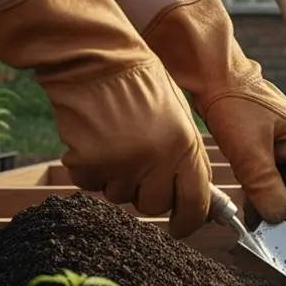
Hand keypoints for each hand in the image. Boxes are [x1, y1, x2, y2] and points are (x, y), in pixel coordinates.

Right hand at [0, 0, 212, 236]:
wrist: (97, 58)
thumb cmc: (141, 84)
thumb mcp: (179, 119)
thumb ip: (188, 158)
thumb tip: (198, 199)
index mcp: (185, 147)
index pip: (195, 204)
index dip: (188, 221)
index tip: (180, 226)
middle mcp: (156, 160)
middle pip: (153, 206)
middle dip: (147, 194)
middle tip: (140, 168)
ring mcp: (120, 163)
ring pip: (119, 197)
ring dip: (117, 179)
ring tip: (117, 142)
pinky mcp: (87, 162)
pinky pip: (90, 184)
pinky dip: (90, 169)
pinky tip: (95, 140)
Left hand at [141, 0, 285, 233]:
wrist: (209, 71)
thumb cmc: (233, 102)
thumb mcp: (249, 148)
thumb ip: (264, 184)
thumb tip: (277, 217)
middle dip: (283, 215)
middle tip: (270, 243)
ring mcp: (276, 142)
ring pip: (277, 183)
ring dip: (267, 206)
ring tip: (256, 233)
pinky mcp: (258, 143)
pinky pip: (263, 175)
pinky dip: (256, 193)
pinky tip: (246, 212)